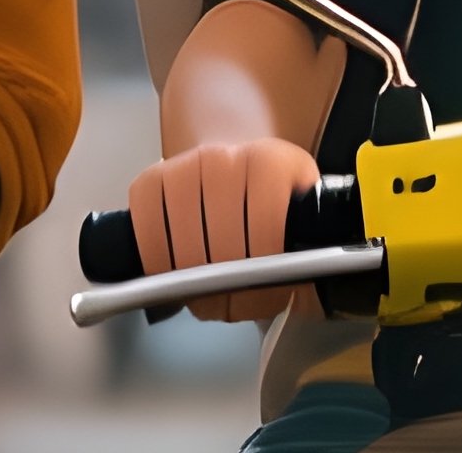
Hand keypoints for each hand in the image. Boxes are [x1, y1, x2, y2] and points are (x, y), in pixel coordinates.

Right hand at [128, 138, 318, 322]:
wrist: (231, 157)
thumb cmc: (269, 195)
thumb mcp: (303, 210)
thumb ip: (314, 246)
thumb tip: (308, 292)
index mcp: (270, 163)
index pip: (267, 230)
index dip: (268, 275)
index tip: (272, 294)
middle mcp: (224, 158)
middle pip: (223, 248)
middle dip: (230, 290)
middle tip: (237, 305)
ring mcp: (183, 166)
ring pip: (185, 247)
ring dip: (195, 285)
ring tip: (210, 296)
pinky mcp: (151, 178)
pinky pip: (147, 230)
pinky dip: (158, 263)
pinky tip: (175, 274)